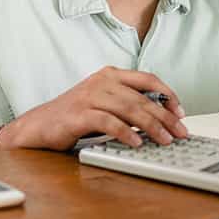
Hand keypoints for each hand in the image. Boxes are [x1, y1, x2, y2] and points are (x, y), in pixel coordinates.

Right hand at [2, 67, 188, 150]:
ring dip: (151, 126)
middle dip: (165, 117)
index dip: (168, 95)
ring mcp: (89, 97)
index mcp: (110, 75)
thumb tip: (160, 118)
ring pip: (129, 109)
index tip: (181, 113)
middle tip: (180, 132)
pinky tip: (137, 143)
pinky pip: (108, 122)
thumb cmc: (73, 117)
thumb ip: (127, 105)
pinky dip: (126, 133)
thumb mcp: (104, 104)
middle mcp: (101, 82)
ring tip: (165, 140)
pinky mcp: (79, 114)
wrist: (37, 126)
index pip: (148, 79)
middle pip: (142, 97)